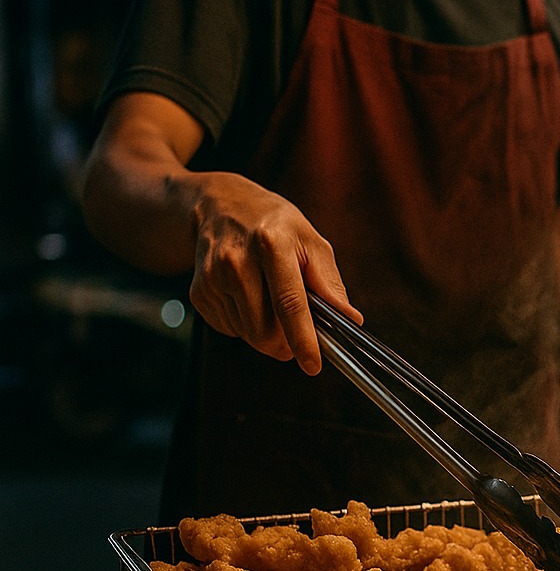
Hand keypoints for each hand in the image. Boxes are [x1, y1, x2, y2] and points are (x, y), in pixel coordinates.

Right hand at [80, 92, 363, 374]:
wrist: (218, 205)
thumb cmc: (275, 225)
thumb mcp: (310, 241)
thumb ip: (329, 283)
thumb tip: (351, 319)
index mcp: (271, 244)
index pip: (289, 303)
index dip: (303, 339)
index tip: (313, 365)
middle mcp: (236, 261)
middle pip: (265, 330)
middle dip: (286, 342)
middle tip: (297, 332)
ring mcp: (211, 277)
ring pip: (248, 336)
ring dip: (266, 332)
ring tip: (268, 299)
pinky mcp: (198, 292)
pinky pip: (231, 329)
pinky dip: (246, 324)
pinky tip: (247, 296)